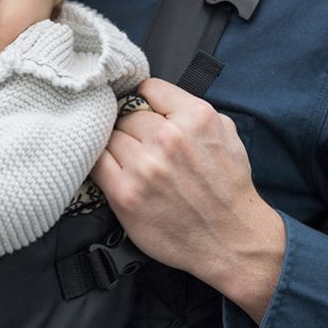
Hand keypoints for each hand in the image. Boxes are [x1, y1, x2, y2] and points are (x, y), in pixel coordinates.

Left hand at [91, 78, 284, 321]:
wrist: (231, 240)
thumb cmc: (228, 187)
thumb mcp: (225, 132)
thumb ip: (190, 109)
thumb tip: (154, 98)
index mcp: (195, 117)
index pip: (148, 88)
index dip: (144, 100)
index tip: (143, 110)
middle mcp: (168, 138)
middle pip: (126, 115)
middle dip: (132, 127)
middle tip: (141, 144)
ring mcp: (144, 166)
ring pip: (109, 136)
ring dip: (118, 146)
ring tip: (132, 161)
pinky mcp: (124, 193)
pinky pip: (96, 162)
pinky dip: (102, 162)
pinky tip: (114, 169)